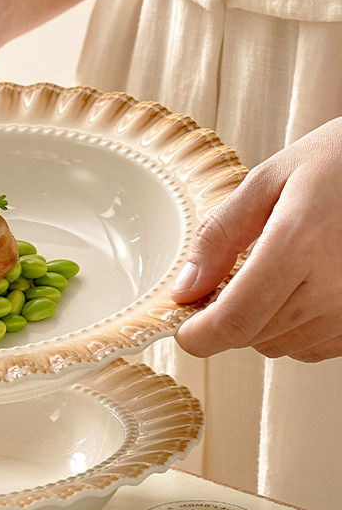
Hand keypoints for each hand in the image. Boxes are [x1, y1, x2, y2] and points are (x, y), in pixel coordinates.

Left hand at [171, 118, 341, 361]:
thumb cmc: (341, 162)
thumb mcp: (268, 181)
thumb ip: (219, 236)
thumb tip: (185, 289)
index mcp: (300, 245)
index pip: (235, 321)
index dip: (200, 336)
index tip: (184, 330)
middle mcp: (334, 287)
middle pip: (254, 338)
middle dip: (227, 318)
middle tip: (228, 281)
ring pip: (284, 347)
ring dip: (264, 323)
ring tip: (276, 274)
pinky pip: (318, 347)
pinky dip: (298, 328)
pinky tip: (303, 287)